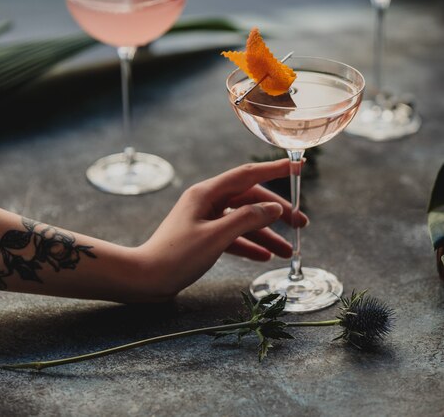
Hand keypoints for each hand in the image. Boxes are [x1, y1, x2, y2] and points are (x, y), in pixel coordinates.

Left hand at [136, 159, 307, 300]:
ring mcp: (205, 219)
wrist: (145, 279)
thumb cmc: (176, 255)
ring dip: (266, 234)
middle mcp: (207, 201)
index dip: (274, 169)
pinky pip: (233, 235)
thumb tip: (274, 208)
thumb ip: (247, 219)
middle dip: (276, 212)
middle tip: (301, 223)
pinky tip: (265, 256)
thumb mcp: (216, 237)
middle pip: (250, 199)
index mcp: (207, 193)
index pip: (247, 174)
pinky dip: (249, 244)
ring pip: (243, 220)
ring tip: (288, 251)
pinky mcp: (203, 237)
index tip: (297, 166)